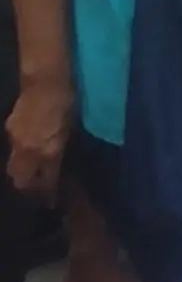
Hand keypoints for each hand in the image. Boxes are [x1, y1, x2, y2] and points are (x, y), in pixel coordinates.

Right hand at [6, 74, 70, 198]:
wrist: (46, 79)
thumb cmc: (67, 103)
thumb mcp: (70, 131)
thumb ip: (60, 151)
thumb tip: (57, 166)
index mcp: (47, 150)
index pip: (44, 180)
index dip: (47, 193)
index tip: (51, 202)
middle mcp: (28, 148)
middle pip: (20, 177)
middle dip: (28, 188)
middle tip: (37, 193)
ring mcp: (16, 137)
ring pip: (14, 164)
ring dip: (22, 172)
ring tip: (31, 178)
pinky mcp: (10, 127)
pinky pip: (14, 149)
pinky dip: (21, 156)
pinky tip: (28, 154)